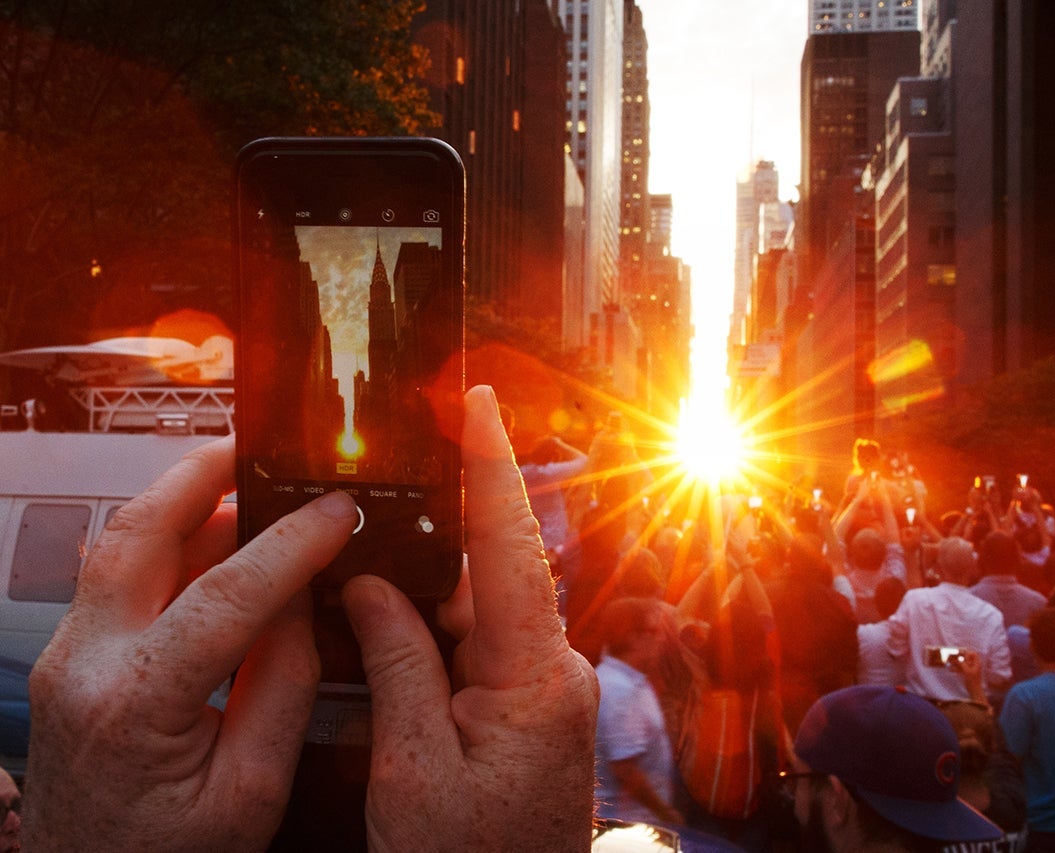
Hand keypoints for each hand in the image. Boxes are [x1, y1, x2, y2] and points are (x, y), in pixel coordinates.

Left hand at [24, 438, 357, 849]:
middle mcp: (85, 666)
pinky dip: (170, 543)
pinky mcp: (74, 660)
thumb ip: (284, 684)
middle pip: (137, 533)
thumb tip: (301, 598)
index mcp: (135, 705)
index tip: (338, 511)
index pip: (227, 595)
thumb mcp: (252, 790)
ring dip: (184, 504)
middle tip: (261, 447)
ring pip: (120, 545)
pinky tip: (218, 542)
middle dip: (202, 476)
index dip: (292, 544)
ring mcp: (68, 658)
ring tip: (249, 486)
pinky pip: (119, 577)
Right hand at [347, 386, 598, 851]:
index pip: (511, 549)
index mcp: (533, 678)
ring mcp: (549, 689)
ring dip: (426, 606)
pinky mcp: (534, 705)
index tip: (476, 402)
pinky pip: (484, 647)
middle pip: (488, 578)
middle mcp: (555, 671)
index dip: (490, 467)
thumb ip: (396, 664)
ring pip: (480, 614)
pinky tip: (396, 645)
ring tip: (367, 604)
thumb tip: (373, 586)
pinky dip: (438, 639)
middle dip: (426, 556)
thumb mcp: (410, 769)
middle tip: (366, 534)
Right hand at [955, 650, 985, 701]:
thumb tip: (958, 658)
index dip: (967, 653)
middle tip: (952, 656)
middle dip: (959, 657)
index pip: (973, 654)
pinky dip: (956, 669)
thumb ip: (963, 664)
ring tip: (949, 662)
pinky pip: (961, 669)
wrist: (974, 692)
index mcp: (976, 664)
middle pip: (967, 658)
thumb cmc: (972, 682)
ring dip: (956, 663)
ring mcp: (970, 670)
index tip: (961, 656)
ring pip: (963, 664)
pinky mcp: (967, 674)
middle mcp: (974, 666)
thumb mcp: (967, 671)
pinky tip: (950, 670)